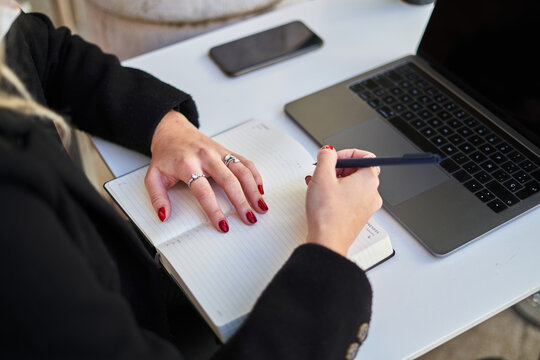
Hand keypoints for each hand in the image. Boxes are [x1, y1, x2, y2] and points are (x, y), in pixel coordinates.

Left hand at [144, 111, 267, 231]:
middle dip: (241, 202)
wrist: (172, 130)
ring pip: (241, 170)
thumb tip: (164, 215)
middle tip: (249, 218)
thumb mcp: (153, 176)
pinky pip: (245, 162)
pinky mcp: (226, 150)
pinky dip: (255, 175)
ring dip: (253, 190)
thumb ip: (157, 197)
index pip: (203, 191)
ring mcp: (218, 152)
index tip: (223, 224)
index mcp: (187, 165)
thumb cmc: (165, 155)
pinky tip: (260, 189)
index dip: (214, 209)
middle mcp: (206, 157)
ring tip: (261, 207)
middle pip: (229, 181)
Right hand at [304, 146, 381, 255]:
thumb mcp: (322, 176)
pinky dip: (336, 194)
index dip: (346, 153)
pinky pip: (350, 198)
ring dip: (334, 181)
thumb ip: (326, 157)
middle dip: (337, 168)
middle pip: (357, 170)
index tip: (333, 157)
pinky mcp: (358, 217)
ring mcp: (366, 207)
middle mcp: (372, 193)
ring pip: (352, 185)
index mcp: (369, 180)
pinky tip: (321, 196)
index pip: (365, 156)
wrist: (327, 241)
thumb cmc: (328, 214)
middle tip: (323, 171)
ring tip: (318, 184)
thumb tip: (328, 151)